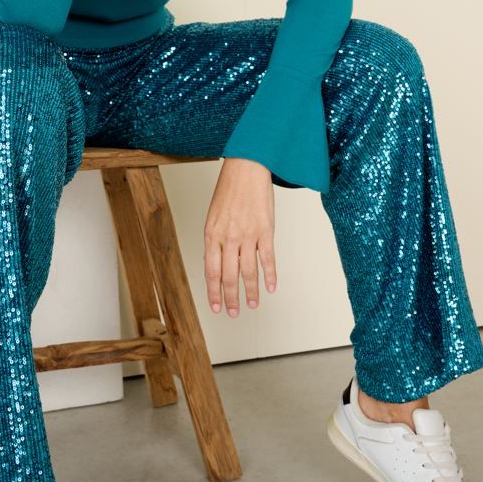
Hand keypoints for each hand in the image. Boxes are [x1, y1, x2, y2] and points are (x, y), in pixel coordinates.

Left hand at [203, 157, 276, 317]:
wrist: (247, 169)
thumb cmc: (229, 190)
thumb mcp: (213, 216)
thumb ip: (215, 240)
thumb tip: (217, 263)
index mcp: (212, 235)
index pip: (211, 272)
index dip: (214, 292)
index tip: (216, 306)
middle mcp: (228, 238)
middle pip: (229, 276)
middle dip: (231, 298)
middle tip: (233, 312)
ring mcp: (248, 235)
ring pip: (249, 272)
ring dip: (250, 292)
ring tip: (252, 305)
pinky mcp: (266, 231)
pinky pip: (268, 258)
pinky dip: (270, 275)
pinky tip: (270, 287)